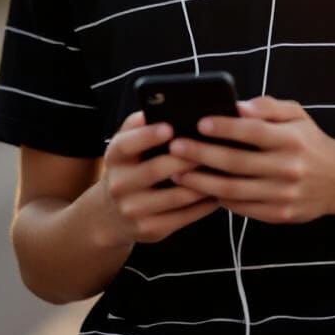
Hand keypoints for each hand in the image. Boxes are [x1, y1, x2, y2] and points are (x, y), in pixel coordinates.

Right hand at [100, 110, 220, 244]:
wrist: (109, 215)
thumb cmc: (129, 168)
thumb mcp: (126, 145)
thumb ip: (141, 125)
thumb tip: (166, 104)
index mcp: (115, 157)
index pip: (127, 144)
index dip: (148, 136)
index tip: (170, 127)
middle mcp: (119, 184)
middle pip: (156, 169)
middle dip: (187, 158)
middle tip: (213, 146)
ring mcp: (134, 210)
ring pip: (177, 195)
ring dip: (203, 182)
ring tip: (224, 168)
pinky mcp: (151, 230)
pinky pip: (185, 216)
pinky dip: (205, 203)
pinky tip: (219, 191)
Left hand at [169, 95, 334, 223]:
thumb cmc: (309, 142)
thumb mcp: (297, 115)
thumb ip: (268, 107)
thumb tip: (238, 105)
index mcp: (292, 139)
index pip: (254, 131)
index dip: (225, 127)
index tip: (199, 122)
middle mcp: (289, 168)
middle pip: (237, 162)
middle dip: (202, 154)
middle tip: (175, 147)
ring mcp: (284, 195)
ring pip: (234, 190)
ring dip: (202, 181)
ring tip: (177, 172)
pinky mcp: (280, 215)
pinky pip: (242, 208)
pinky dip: (219, 199)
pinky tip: (200, 189)